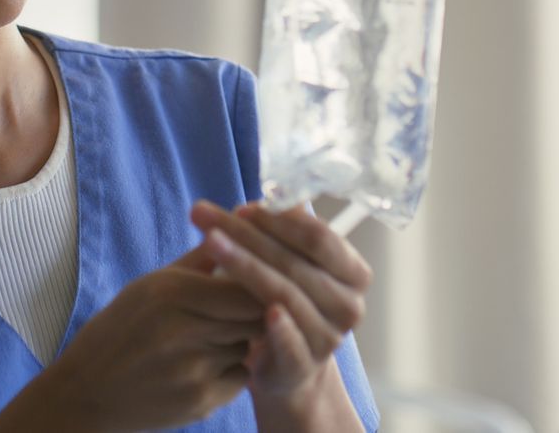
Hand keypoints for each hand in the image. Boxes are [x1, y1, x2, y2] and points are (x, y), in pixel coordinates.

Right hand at [0, 245, 265, 431]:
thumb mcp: (150, 285)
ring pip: (248, 345)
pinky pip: (240, 377)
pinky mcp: (200, 402)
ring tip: (213, 337)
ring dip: (242, 340)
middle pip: (253, 314)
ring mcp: (193, 370)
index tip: (262, 277)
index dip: (259, 280)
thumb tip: (239, 227)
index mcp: (169, 292)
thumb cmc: (119, 330)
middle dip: (256, 309)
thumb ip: (199, 261)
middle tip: (249, 305)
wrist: (88, 393)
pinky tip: (205, 365)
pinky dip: (232, 370)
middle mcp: (182, 330)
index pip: (245, 282)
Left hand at [190, 201, 370, 427]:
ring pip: (284, 294)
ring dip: (244, 266)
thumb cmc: (286, 298)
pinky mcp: (304, 366)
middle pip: (294, 262)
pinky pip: (291, 343)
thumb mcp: (289, 261)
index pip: (318, 237)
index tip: (239, 206)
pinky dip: (278, 326)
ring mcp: (329, 338)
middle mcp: (349, 305)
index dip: (278, 220)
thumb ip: (285, 229)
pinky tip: (259, 309)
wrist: (288, 368)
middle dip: (246, 235)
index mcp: (353, 272)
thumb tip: (274, 190)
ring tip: (209, 244)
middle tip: (204, 216)